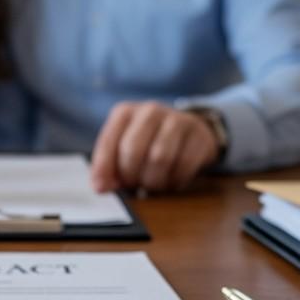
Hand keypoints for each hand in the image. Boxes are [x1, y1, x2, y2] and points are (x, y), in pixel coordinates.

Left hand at [89, 101, 219, 192]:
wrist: (188, 131)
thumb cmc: (149, 143)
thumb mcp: (124, 148)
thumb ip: (109, 166)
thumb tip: (101, 186)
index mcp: (125, 113)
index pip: (108, 142)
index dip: (103, 169)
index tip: (102, 188)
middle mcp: (149, 111)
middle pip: (132, 150)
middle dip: (131, 175)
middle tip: (135, 185)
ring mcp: (177, 120)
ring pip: (159, 158)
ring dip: (154, 180)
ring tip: (154, 184)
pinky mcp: (198, 135)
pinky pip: (184, 165)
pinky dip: (176, 180)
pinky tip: (172, 180)